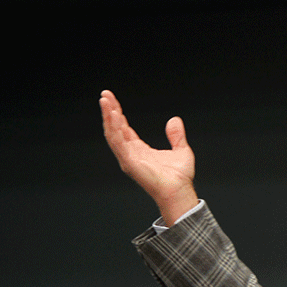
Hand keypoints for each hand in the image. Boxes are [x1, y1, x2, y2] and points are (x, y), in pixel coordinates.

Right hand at [100, 90, 198, 225]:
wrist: (180, 191)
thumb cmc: (179, 177)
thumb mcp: (181, 150)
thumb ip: (176, 136)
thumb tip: (174, 120)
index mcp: (139, 150)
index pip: (124, 128)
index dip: (118, 114)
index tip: (112, 100)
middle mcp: (131, 153)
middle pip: (115, 128)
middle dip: (109, 111)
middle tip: (105, 95)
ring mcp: (128, 158)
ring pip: (113, 134)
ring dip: (108, 117)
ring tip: (105, 101)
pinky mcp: (129, 162)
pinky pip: (118, 142)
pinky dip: (114, 128)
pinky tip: (112, 115)